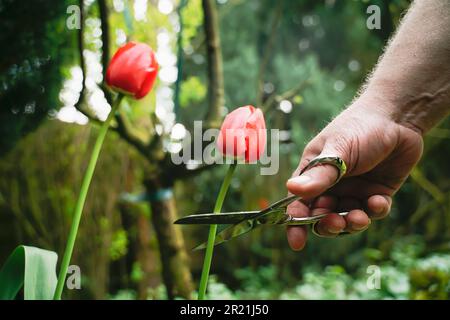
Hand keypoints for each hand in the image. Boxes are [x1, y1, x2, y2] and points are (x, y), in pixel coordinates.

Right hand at [285, 98, 423, 249]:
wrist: (398, 117)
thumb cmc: (360, 127)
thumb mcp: (338, 150)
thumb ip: (320, 173)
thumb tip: (292, 189)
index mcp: (313, 173)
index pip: (298, 203)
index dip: (295, 224)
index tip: (297, 243)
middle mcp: (332, 185)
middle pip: (322, 217)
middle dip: (328, 225)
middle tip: (336, 222)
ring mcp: (354, 190)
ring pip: (348, 219)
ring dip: (352, 223)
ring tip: (360, 217)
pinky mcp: (377, 193)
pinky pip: (373, 212)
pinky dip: (375, 211)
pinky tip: (379, 201)